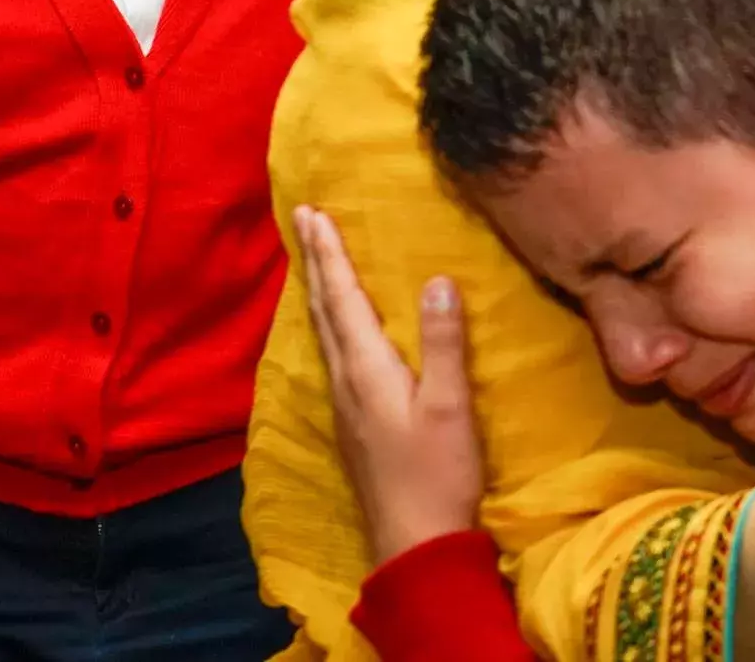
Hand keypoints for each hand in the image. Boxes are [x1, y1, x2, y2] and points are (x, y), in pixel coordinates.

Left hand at [294, 205, 485, 565]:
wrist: (415, 542)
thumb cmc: (438, 472)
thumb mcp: (450, 405)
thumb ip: (444, 343)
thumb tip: (437, 280)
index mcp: (367, 370)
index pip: (343, 298)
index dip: (330, 254)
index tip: (312, 212)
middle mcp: (346, 381)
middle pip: (325, 310)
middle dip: (316, 263)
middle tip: (303, 220)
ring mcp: (346, 405)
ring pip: (325, 332)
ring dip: (320, 291)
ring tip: (316, 261)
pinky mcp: (354, 422)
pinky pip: (334, 353)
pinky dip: (332, 322)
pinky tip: (339, 327)